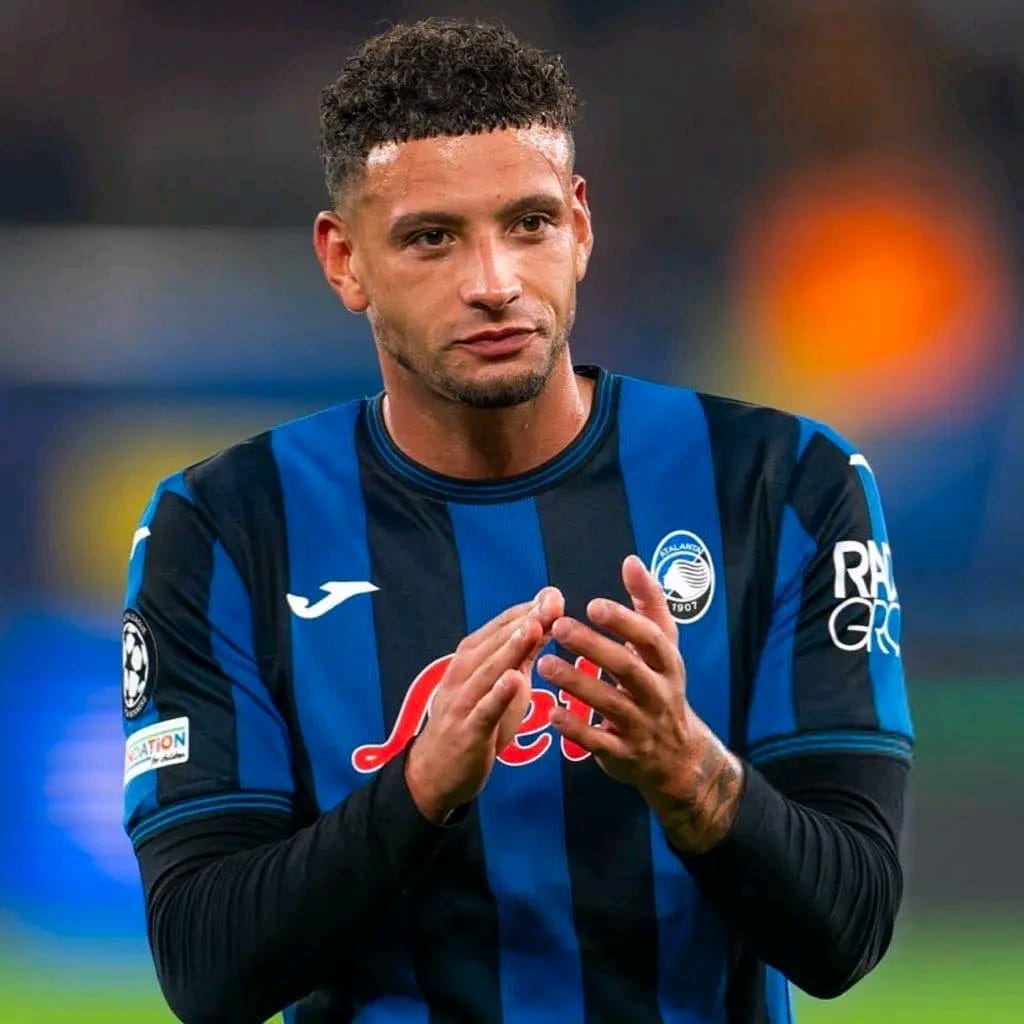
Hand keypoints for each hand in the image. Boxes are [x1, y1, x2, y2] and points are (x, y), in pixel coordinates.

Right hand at [405, 587, 564, 822]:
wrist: (435, 772)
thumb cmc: (474, 720)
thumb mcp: (501, 682)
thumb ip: (522, 653)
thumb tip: (546, 618)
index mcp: (470, 658)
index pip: (500, 627)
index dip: (526, 610)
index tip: (553, 594)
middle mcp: (462, 673)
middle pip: (495, 643)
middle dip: (525, 621)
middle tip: (551, 603)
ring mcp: (462, 702)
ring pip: (488, 671)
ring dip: (510, 648)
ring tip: (534, 628)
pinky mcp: (467, 731)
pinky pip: (483, 710)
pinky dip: (497, 694)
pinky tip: (514, 680)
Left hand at [537, 555, 742, 853]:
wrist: (676, 756)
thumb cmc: (660, 685)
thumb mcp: (663, 645)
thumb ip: (648, 602)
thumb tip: (631, 561)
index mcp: (668, 663)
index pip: (651, 638)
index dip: (624, 621)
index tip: (593, 604)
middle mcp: (659, 694)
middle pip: (628, 669)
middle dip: (593, 647)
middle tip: (558, 627)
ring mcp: (642, 726)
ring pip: (610, 704)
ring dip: (576, 683)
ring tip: (544, 663)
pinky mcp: (624, 755)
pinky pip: (598, 742)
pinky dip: (576, 728)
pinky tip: (551, 713)